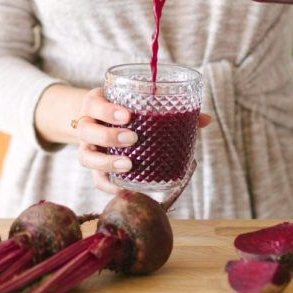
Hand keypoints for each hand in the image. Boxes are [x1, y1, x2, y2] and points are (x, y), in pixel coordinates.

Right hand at [73, 88, 210, 195]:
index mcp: (95, 104)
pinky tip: (124, 189)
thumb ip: (169, 108)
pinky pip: (96, 179)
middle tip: (133, 138)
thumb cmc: (125, 110)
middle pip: (86, 130)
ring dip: (106, 162)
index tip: (128, 115)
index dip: (107, 110)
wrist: (99, 120)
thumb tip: (206, 119)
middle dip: (109, 136)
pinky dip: (109, 185)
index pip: (94, 104)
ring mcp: (87, 147)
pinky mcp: (93, 167)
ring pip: (85, 156)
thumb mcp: (137, 103)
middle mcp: (87, 125)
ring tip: (129, 164)